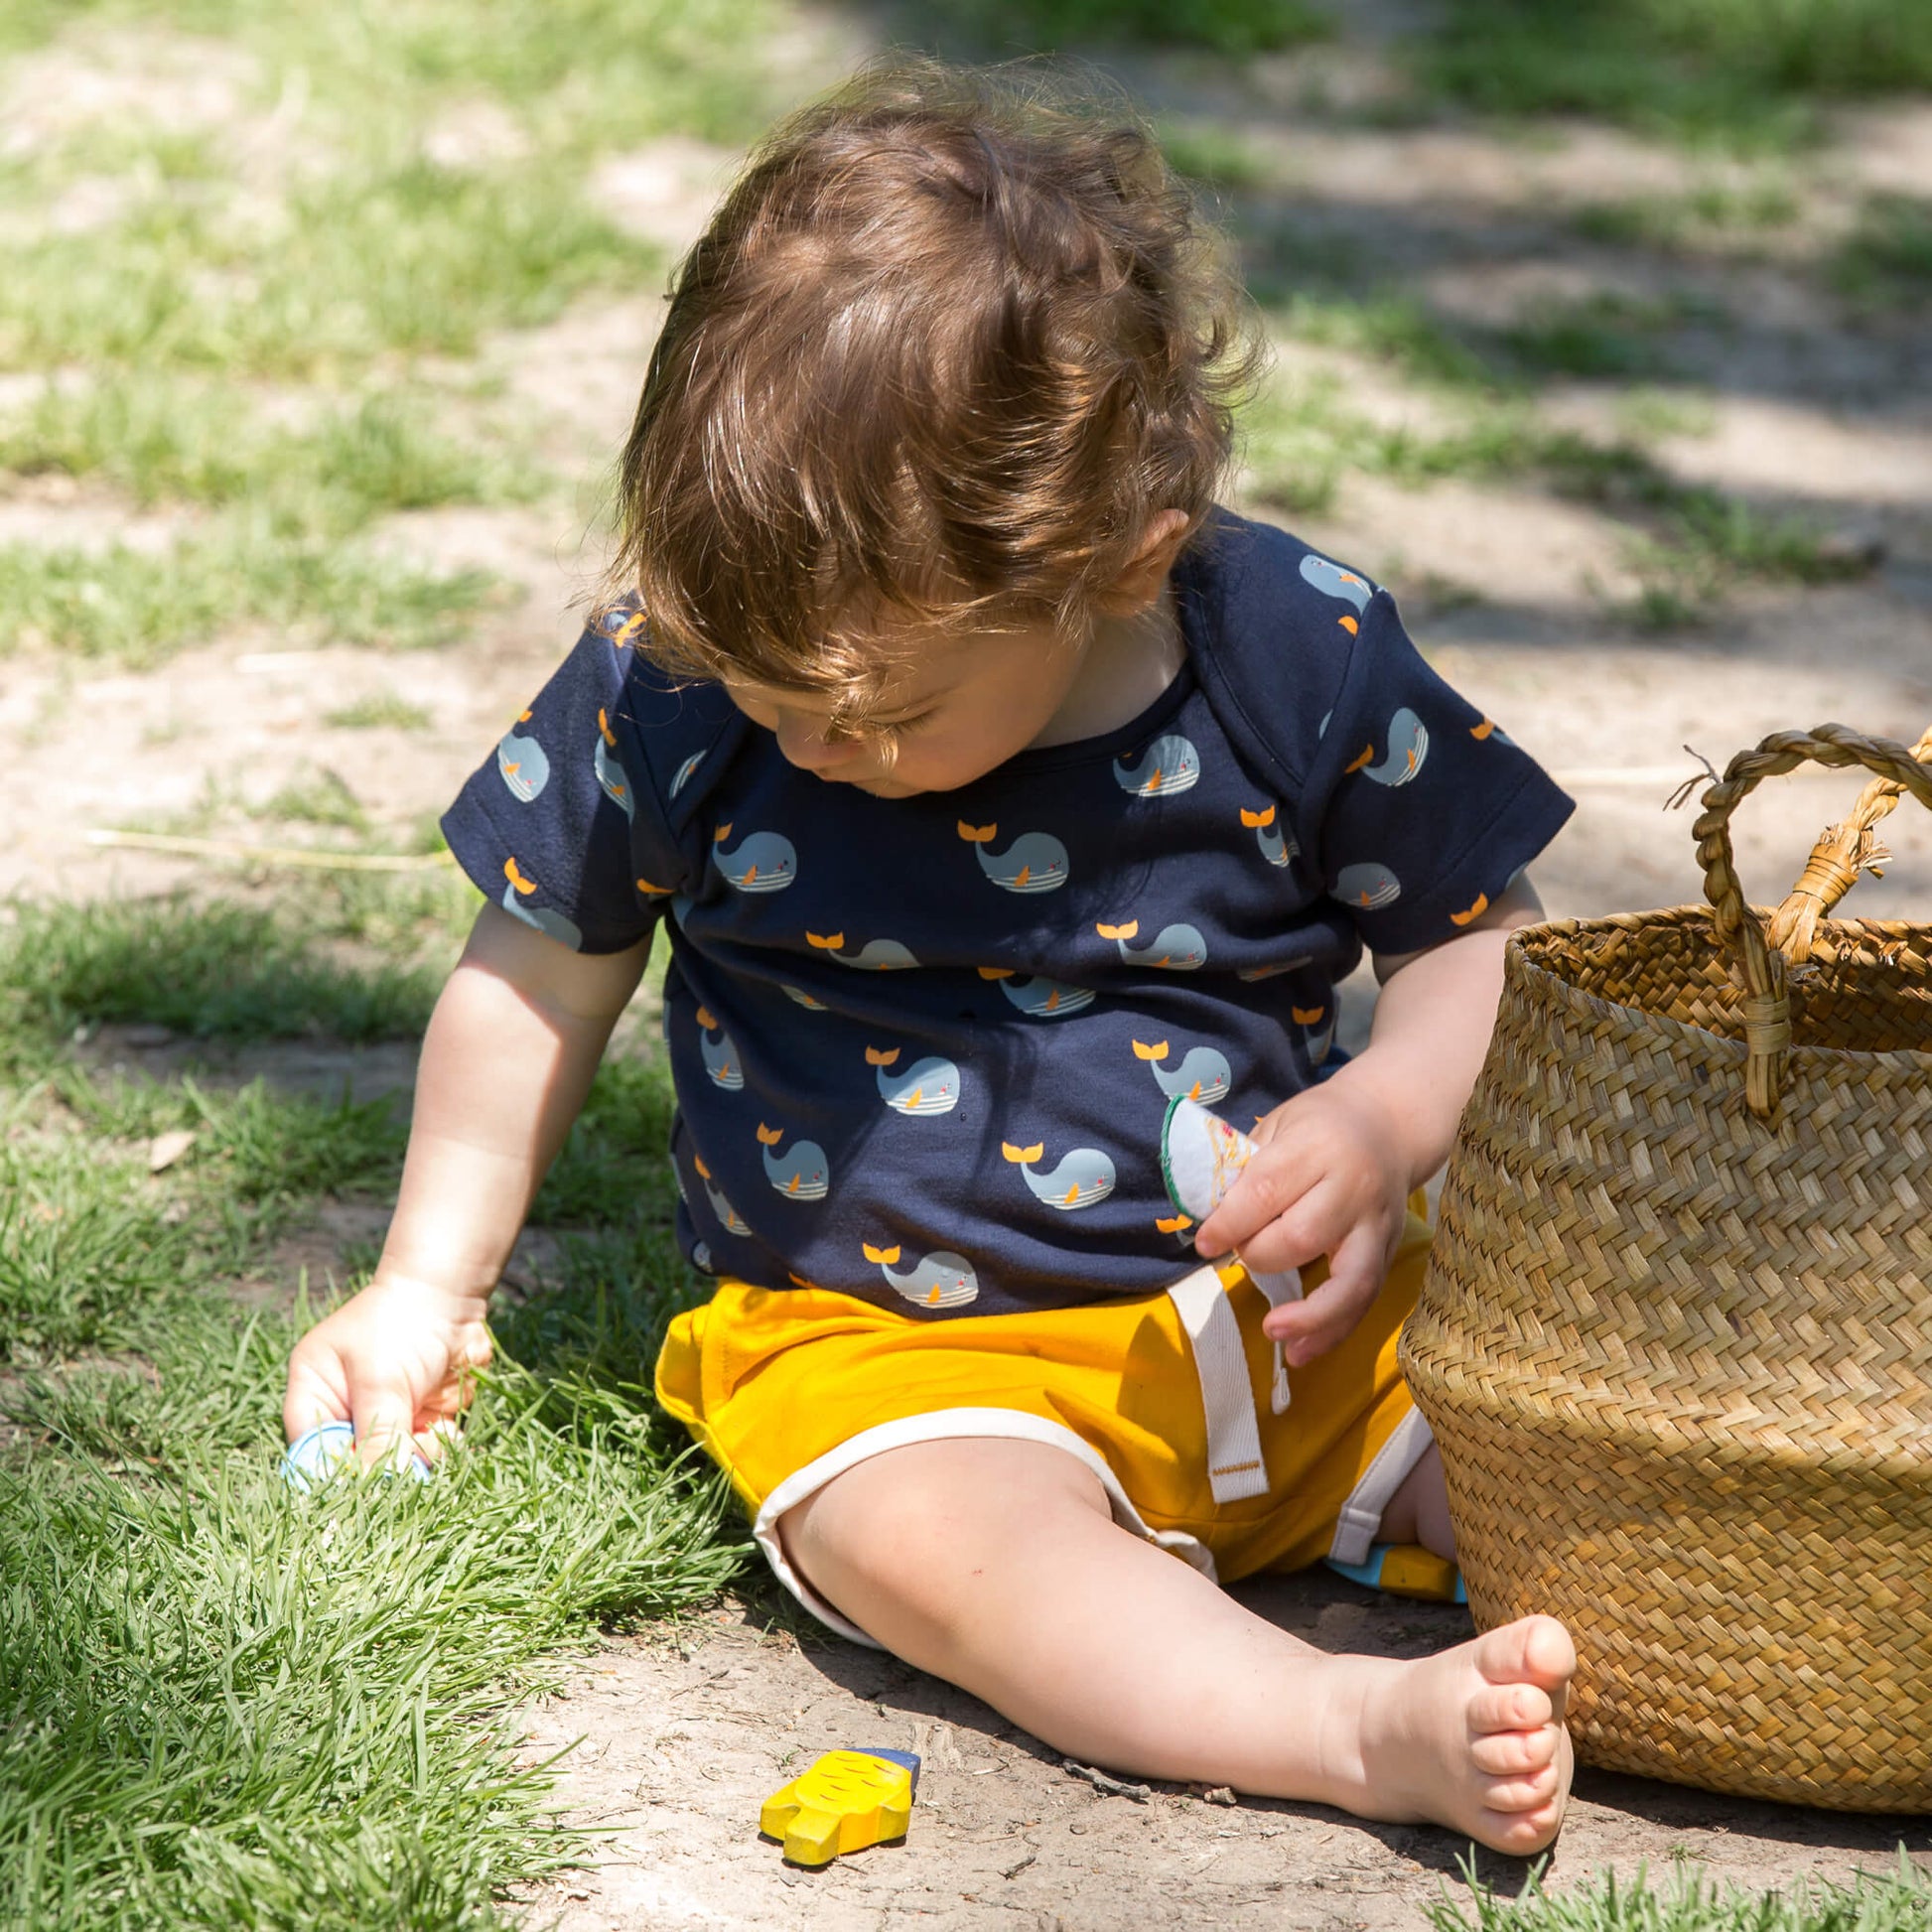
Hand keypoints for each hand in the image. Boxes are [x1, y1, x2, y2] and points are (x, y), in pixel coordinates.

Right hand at [283, 1275, 492, 1467]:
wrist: (452, 1294)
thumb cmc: (402, 1325)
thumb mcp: (382, 1380)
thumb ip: (378, 1435)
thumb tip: (376, 1487)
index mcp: (315, 1389)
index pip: (310, 1447)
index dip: (331, 1473)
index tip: (358, 1490)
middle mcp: (346, 1406)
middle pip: (352, 1461)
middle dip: (378, 1471)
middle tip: (401, 1476)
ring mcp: (385, 1413)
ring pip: (393, 1461)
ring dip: (414, 1460)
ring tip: (431, 1437)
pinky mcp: (420, 1416)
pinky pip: (424, 1450)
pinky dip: (437, 1448)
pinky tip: (448, 1430)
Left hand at [1191, 1080, 1411, 1366]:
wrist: (1389, 1122)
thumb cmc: (1319, 1124)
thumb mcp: (1278, 1125)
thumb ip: (1246, 1169)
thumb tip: (1208, 1218)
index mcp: (1316, 1147)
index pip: (1265, 1191)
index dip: (1229, 1224)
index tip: (1205, 1245)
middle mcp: (1352, 1187)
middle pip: (1301, 1237)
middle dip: (1259, 1256)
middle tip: (1241, 1256)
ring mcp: (1376, 1225)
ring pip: (1349, 1280)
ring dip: (1309, 1315)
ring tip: (1273, 1332)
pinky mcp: (1390, 1252)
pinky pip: (1365, 1300)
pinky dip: (1333, 1331)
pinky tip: (1301, 1351)